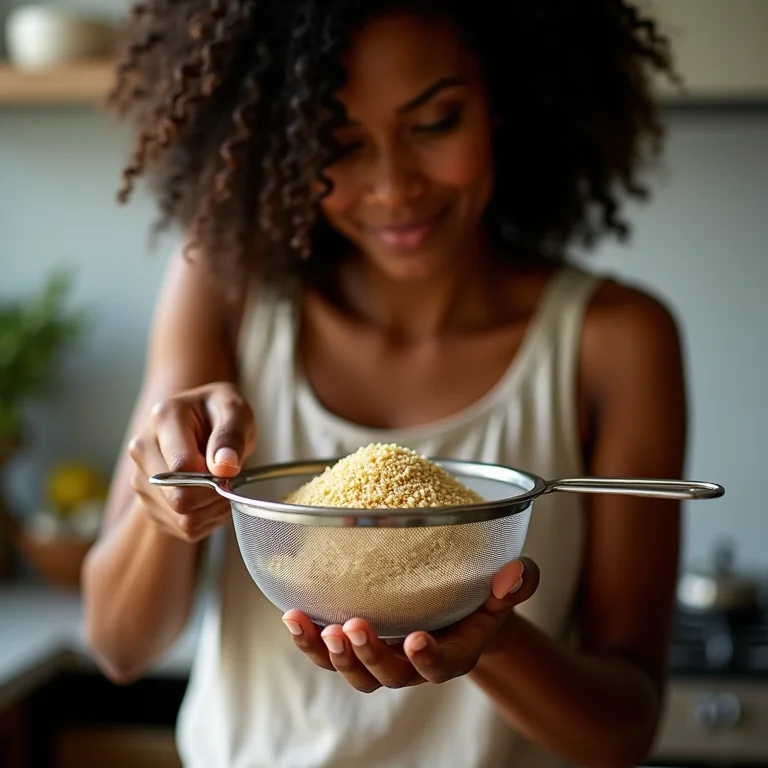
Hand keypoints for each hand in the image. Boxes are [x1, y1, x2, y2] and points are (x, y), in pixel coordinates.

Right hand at [128, 381, 255, 541]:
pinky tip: (211, 498)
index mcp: (163, 419)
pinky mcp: (148, 501)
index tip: (230, 467)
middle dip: (213, 496)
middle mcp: (143, 449)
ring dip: (212, 509)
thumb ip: (231, 435)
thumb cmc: (220, 413)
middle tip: (229, 480)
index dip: (214, 477)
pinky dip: (206, 519)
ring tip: (221, 485)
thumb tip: (223, 467)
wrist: (203, 421)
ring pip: (182, 518)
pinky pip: (183, 528)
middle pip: (178, 498)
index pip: (182, 467)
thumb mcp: (235, 411)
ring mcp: (141, 478)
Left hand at [282, 557, 538, 691]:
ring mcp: (380, 656)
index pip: (442, 667)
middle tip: (351, 627)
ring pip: (352, 671)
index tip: (416, 641)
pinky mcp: (355, 643)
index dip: (428, 660)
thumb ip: (516, 585)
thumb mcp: (502, 593)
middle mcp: (412, 664)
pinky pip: (328, 651)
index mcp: (452, 654)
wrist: (458, 611)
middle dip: (368, 655)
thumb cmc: (480, 600)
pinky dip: (308, 638)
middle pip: (387, 676)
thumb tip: (517, 571)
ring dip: (329, 653)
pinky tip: (292, 615)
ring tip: (310, 626)